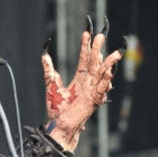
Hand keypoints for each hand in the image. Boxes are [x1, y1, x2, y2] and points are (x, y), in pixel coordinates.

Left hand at [42, 16, 123, 150]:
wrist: (59, 123)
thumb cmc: (57, 107)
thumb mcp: (51, 84)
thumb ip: (48, 70)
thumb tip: (43, 55)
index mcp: (80, 78)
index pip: (84, 59)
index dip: (85, 46)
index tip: (86, 33)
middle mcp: (88, 82)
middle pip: (94, 63)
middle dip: (97, 50)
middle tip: (100, 36)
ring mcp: (92, 90)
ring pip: (102, 73)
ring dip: (108, 63)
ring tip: (114, 53)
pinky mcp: (94, 100)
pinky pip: (102, 89)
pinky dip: (106, 80)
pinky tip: (109, 72)